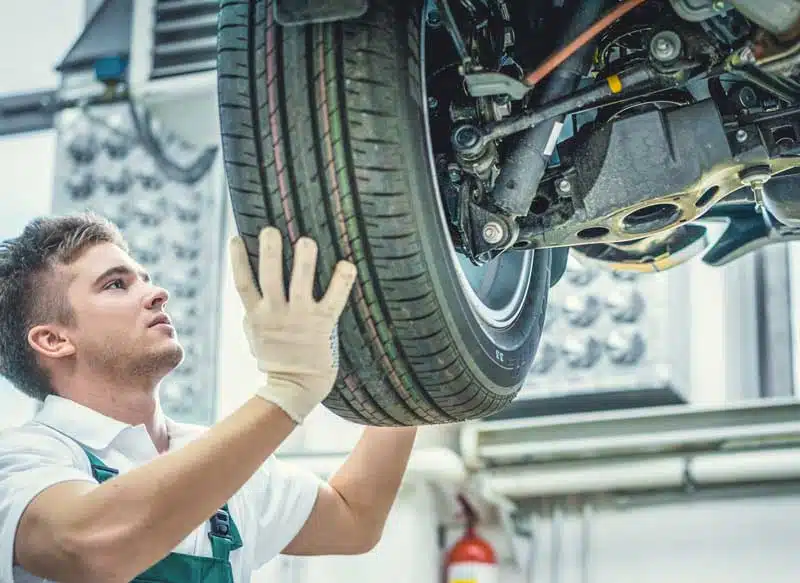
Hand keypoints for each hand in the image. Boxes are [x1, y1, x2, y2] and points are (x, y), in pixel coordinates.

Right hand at [229, 227, 356, 422]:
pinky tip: (347, 264)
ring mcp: (300, 319)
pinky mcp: (324, 323)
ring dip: (304, 261)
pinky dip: (342, 281)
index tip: (237, 238)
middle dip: (269, 251)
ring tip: (306, 241)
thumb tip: (248, 288)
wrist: (296, 387)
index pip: (243, 283)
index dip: (238, 260)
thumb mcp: (256, 336)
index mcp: (257, 315)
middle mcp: (276, 314)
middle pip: (269, 277)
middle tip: (271, 229)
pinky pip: (335, 299)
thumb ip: (252, 313)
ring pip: (300, 284)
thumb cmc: (276, 358)